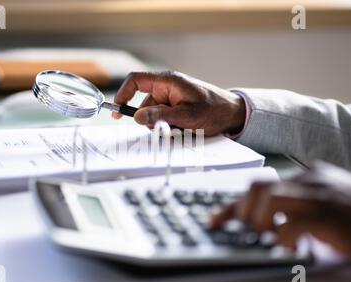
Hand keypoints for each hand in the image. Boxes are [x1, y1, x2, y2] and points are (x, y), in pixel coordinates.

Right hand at [113, 71, 245, 135]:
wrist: (233, 114)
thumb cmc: (214, 110)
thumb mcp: (187, 116)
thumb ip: (160, 116)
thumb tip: (136, 117)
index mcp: (168, 81)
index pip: (136, 80)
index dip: (123, 94)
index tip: (118, 111)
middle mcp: (167, 88)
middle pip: (144, 104)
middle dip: (150, 120)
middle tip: (165, 130)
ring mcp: (171, 98)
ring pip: (152, 114)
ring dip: (161, 126)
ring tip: (180, 130)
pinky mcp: (175, 108)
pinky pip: (162, 119)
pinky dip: (168, 127)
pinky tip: (182, 130)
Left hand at [211, 162, 350, 261]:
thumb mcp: (321, 208)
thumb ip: (293, 210)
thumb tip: (260, 226)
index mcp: (306, 178)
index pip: (257, 186)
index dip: (231, 206)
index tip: (214, 220)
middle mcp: (310, 180)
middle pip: (257, 187)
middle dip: (241, 212)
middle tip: (245, 232)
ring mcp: (320, 194)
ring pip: (268, 198)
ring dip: (259, 222)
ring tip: (267, 238)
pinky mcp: (331, 213)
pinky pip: (294, 222)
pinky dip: (284, 237)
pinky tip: (292, 247)